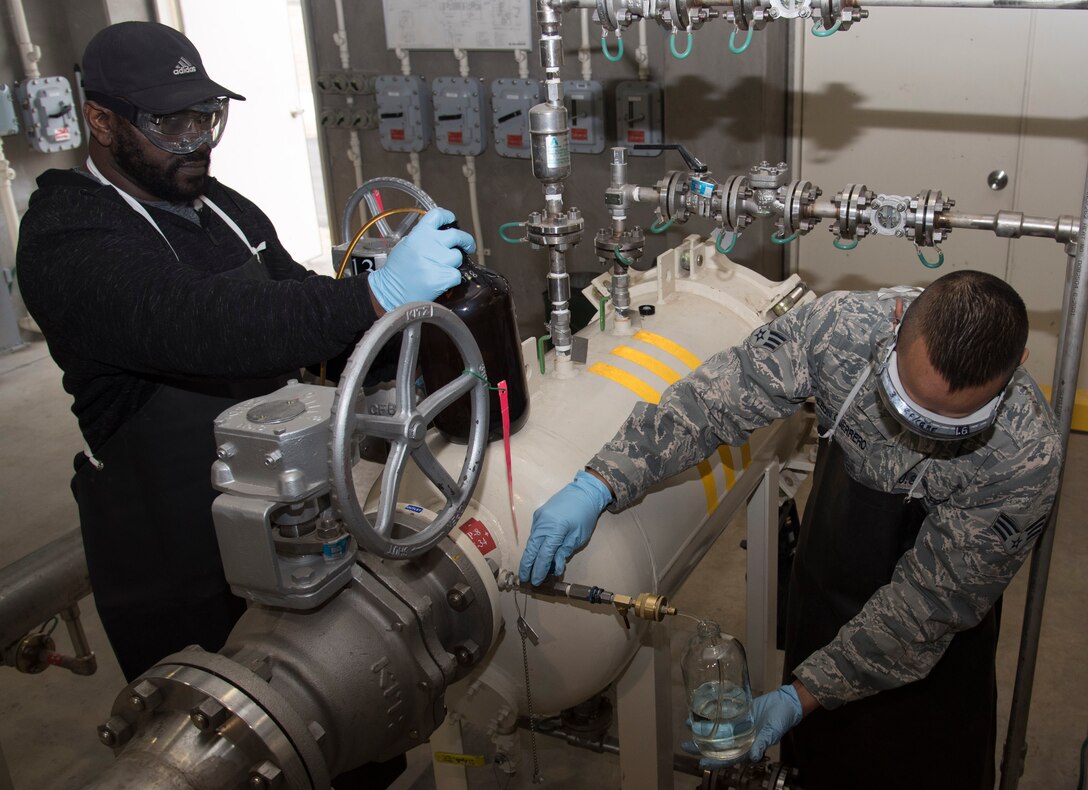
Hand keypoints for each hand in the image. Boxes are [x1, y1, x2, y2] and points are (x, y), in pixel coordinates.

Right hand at [367, 207, 476, 310]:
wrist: (392, 291)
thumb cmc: (398, 269)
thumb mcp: (406, 244)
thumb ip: (422, 236)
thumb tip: (439, 233)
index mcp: (419, 233)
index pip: (438, 215)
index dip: (448, 216)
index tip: (452, 221)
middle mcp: (430, 244)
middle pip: (457, 236)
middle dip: (466, 241)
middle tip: (468, 246)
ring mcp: (438, 261)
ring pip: (457, 257)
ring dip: (454, 262)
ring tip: (443, 268)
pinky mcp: (443, 277)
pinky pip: (456, 275)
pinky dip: (452, 278)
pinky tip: (442, 280)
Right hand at [518, 470, 612, 584]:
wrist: (583, 492)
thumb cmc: (585, 514)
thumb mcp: (579, 537)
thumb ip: (565, 551)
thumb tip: (556, 567)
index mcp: (555, 529)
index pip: (544, 554)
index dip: (539, 569)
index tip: (536, 581)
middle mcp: (543, 523)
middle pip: (532, 549)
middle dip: (527, 565)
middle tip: (525, 579)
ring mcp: (539, 518)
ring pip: (531, 541)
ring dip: (530, 556)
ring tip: (529, 569)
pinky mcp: (539, 515)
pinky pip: (534, 533)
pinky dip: (534, 545)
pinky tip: (535, 554)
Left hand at [679, 684, 802, 768]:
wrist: (784, 702)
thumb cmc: (781, 720)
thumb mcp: (772, 732)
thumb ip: (762, 744)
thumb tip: (753, 758)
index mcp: (748, 748)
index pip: (728, 758)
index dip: (714, 761)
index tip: (700, 762)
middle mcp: (740, 739)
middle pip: (717, 746)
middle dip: (701, 746)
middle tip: (684, 745)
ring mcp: (737, 726)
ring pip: (717, 731)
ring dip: (703, 729)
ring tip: (688, 725)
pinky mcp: (737, 714)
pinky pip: (722, 717)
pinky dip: (711, 716)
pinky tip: (700, 712)